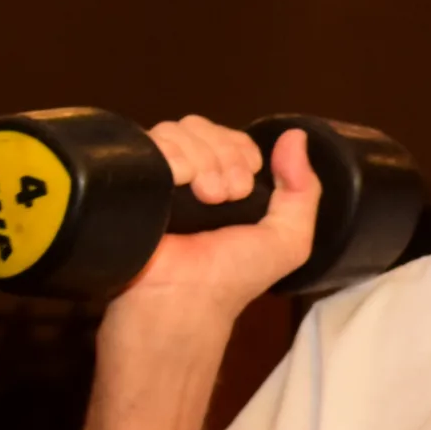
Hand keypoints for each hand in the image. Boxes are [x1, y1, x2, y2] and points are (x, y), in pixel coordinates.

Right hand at [110, 116, 321, 328]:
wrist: (179, 300)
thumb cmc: (232, 277)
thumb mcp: (288, 240)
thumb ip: (303, 190)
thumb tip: (295, 135)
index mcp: (221, 184)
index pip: (231, 138)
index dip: (242, 152)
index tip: (245, 187)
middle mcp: (187, 176)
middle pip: (203, 128)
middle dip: (224, 156)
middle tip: (224, 197)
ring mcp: (155, 174)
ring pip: (178, 131)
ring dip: (202, 159)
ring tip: (203, 197)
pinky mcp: (128, 175)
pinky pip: (151, 140)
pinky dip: (174, 155)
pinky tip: (180, 182)